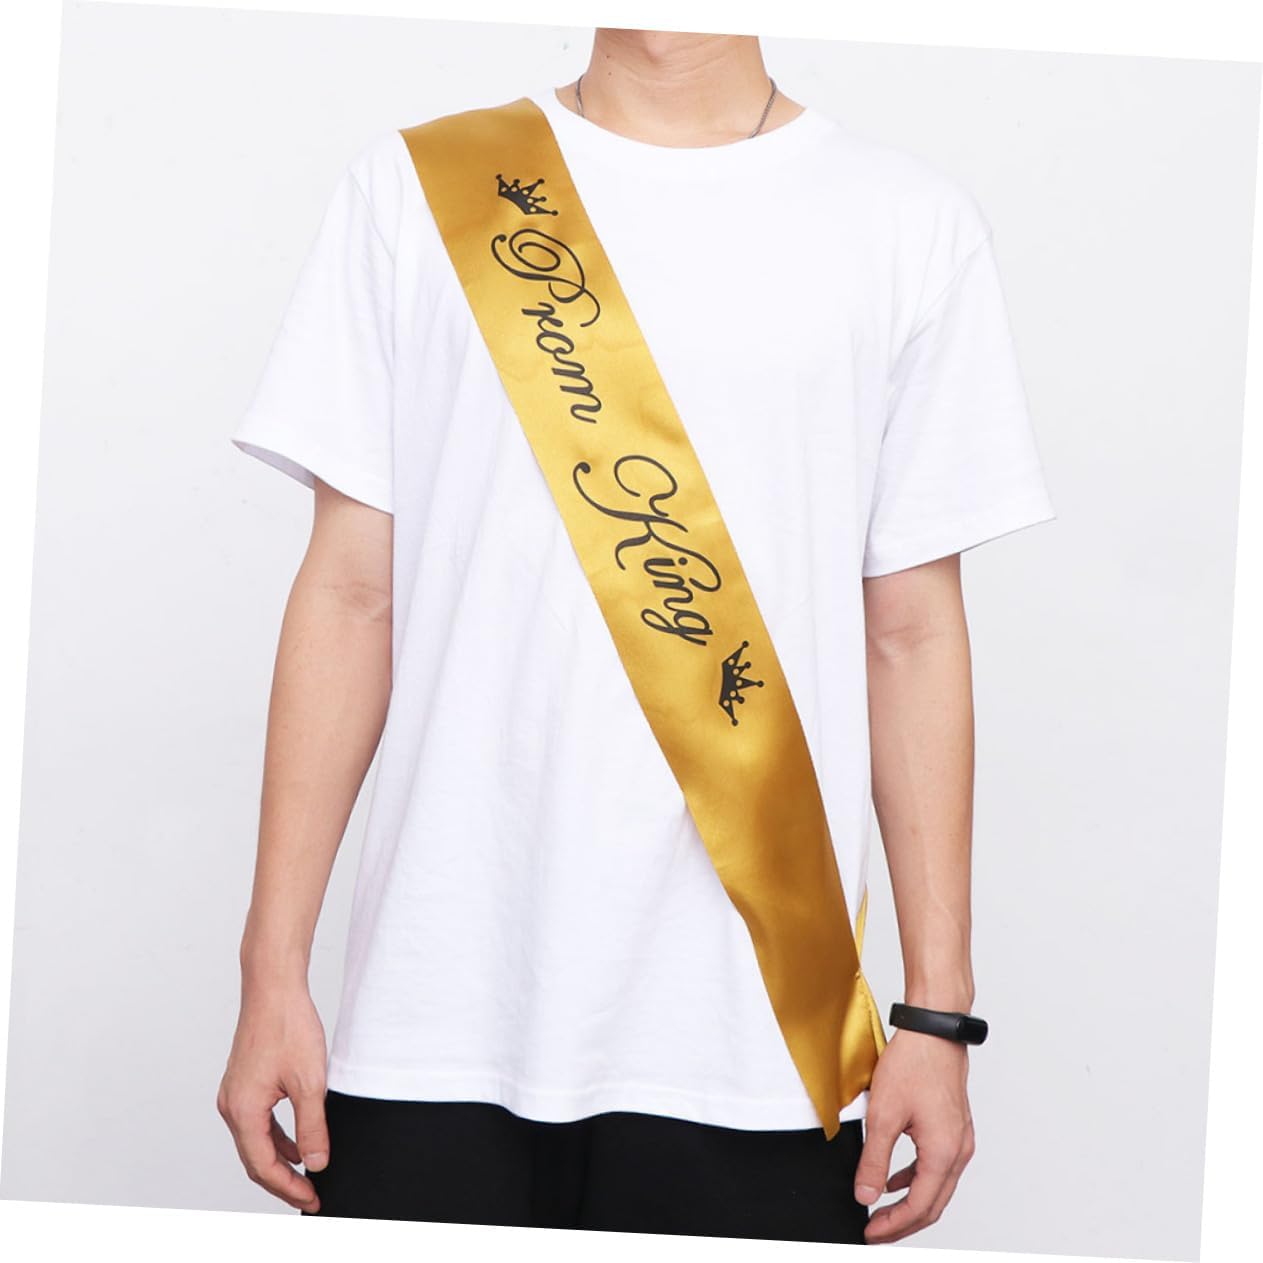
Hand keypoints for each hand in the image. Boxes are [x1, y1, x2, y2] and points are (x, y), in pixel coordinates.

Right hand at [216, 984, 329, 1211]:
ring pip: (255, 1142)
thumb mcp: (310, 1081)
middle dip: (283, 1181)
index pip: (264, 1166)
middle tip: (311, 1195)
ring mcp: (234, 1094)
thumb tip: (316, 1163)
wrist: (273, 987)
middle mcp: (231, 1106)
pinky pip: (257, 1123)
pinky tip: (297, 1143)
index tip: (313, 1198)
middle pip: (254, 1159)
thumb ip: (312, 1126)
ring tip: (307, 1175)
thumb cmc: (289, 1025)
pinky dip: (276, 1138)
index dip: (289, 1187)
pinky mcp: (242, 1083)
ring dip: (279, 1161)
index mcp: (243, 1110)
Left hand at [853, 1028, 975, 1243]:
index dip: (894, 1225)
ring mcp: (959, 1139)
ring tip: (882, 1211)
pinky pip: (937, 1167)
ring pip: (937, 1187)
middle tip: (875, 1231)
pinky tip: (895, 1179)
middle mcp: (958, 1151)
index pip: (920, 1207)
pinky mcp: (953, 1127)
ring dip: (910, 1203)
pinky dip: (916, 1179)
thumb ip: (875, 1160)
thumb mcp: (884, 1115)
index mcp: (944, 1153)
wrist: (934, 1031)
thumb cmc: (914, 1064)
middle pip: (933, 1204)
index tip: (870, 1232)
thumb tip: (866, 1196)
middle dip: (904, 1222)